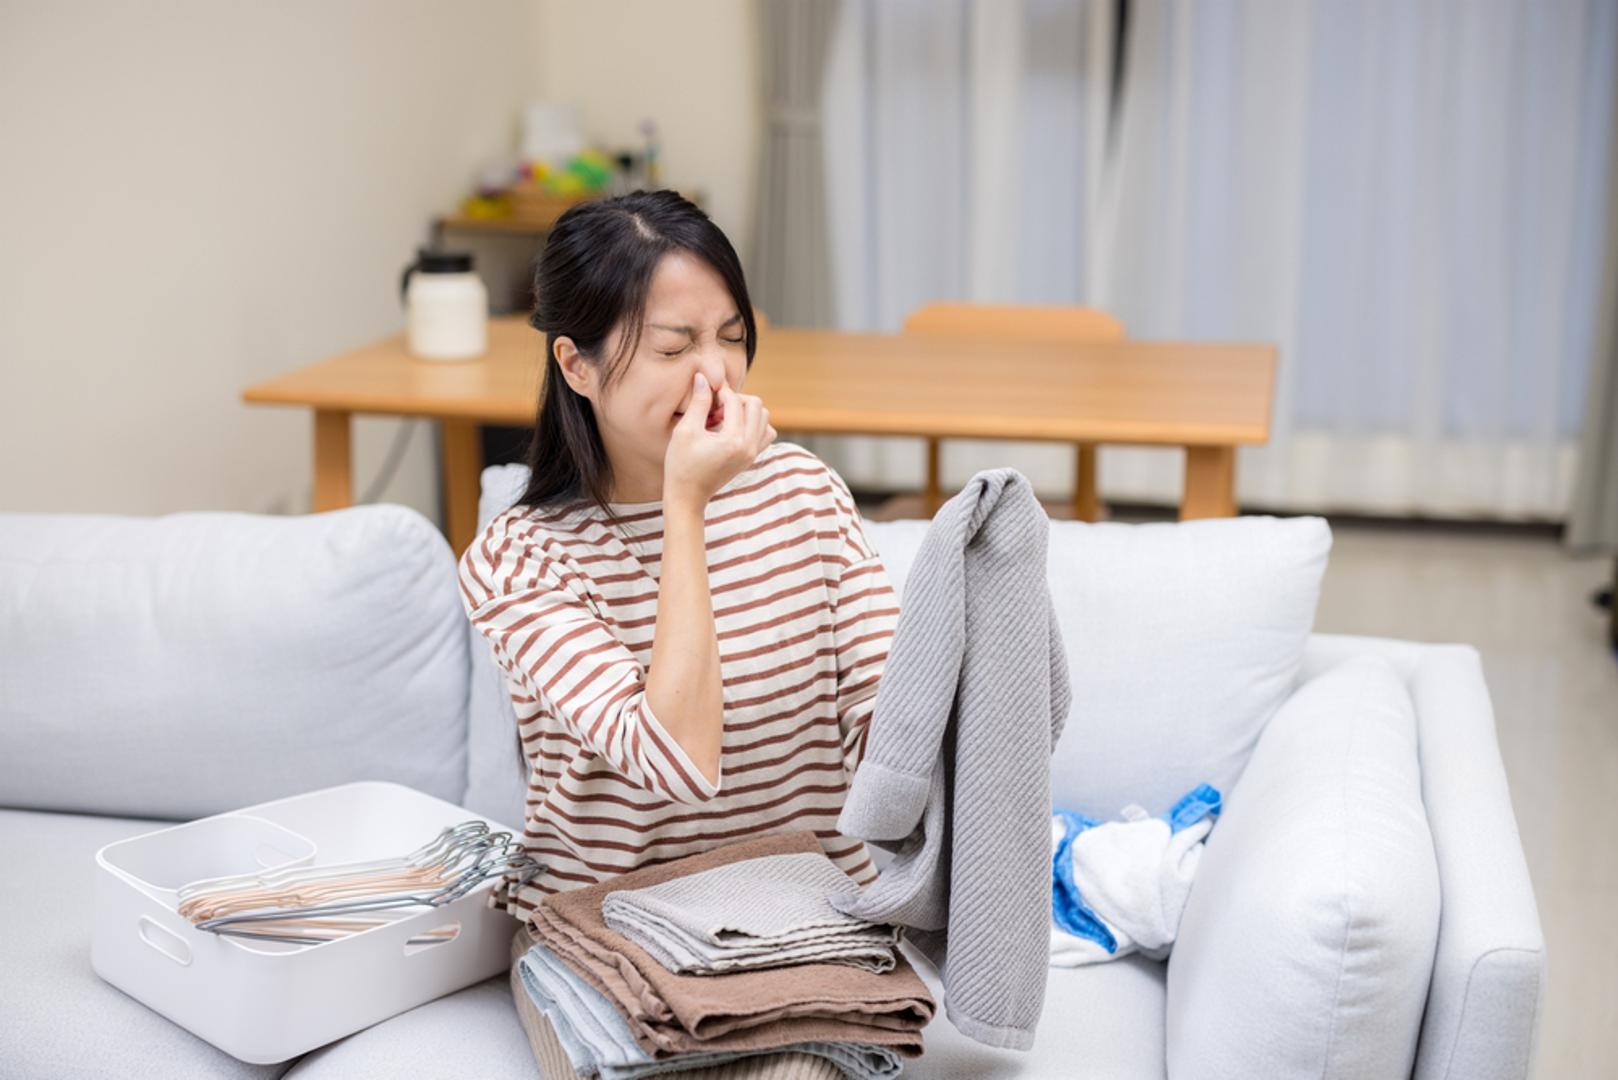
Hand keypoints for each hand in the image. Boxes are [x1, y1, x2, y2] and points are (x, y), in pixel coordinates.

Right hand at [664, 372, 776, 506]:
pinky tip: (732, 429)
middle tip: (715, 410)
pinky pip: (765, 433)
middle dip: (736, 400)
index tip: (705, 395)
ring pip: (764, 418)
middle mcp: (749, 447)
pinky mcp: (752, 458)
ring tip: (724, 419)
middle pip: (756, 405)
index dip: (719, 392)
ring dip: (746, 411)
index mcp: (733, 441)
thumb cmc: (681, 464)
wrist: (688, 496)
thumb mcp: (685, 431)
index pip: (735, 401)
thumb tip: (703, 377)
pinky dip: (754, 425)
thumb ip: (699, 402)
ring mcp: (753, 454)